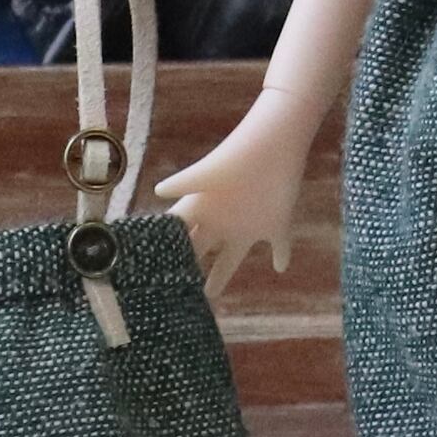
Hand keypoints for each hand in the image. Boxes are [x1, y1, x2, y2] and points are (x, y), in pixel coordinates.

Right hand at [160, 104, 314, 299]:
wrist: (273, 142)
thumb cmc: (235, 155)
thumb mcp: (206, 173)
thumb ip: (184, 184)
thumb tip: (157, 190)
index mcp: (203, 210)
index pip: (180, 236)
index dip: (168, 253)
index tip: (154, 277)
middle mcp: (222, 221)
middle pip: (200, 252)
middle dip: (188, 270)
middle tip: (175, 295)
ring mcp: (248, 224)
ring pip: (231, 258)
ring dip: (221, 275)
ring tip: (210, 294)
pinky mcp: (277, 224)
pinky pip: (280, 245)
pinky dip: (282, 255)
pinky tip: (281, 268)